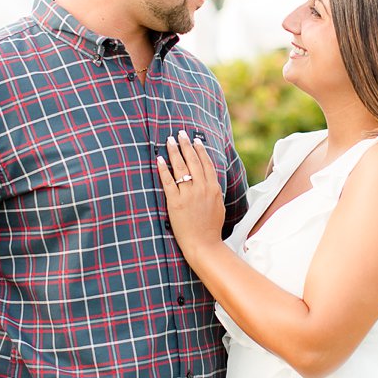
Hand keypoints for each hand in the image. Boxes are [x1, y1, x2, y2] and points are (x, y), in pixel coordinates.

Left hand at [157, 131, 225, 256]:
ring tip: (169, 140)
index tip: (195, 140)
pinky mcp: (175, 202)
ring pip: (181, 167)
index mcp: (213, 188)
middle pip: (193, 161)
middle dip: (186, 145)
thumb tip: (211, 181)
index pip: (206, 163)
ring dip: (174, 151)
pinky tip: (159, 159)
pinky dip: (163, 169)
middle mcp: (202, 188)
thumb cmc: (211, 228)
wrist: (203, 244)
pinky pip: (168, 181)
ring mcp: (189, 194)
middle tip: (180, 133)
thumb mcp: (218, 206)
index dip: (200, 150)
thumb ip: (214, 191)